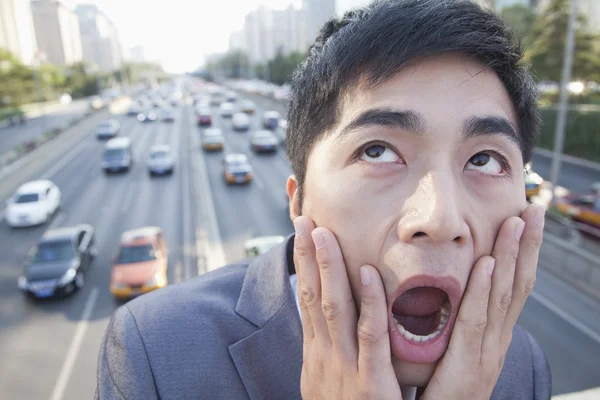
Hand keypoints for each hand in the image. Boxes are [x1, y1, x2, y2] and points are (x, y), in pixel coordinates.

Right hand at [293, 217, 402, 399]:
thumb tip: (324, 317)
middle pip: (313, 296)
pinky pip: (370, 337)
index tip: (301, 232)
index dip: (303, 264)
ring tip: (325, 234)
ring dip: (328, 269)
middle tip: (305, 220)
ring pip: (334, 308)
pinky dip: (369, 303)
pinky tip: (369, 274)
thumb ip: (329, 348)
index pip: (306, 299)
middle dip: (307, 257)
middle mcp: (324, 355)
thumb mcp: (328, 379)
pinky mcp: (370, 384)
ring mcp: (345, 368)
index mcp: (317, 353)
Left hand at [422, 203, 544, 398]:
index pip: (514, 287)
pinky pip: (475, 321)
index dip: (523, 254)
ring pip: (502, 296)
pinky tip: (488, 262)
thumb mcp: (456, 351)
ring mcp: (486, 353)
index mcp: (494, 336)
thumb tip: (454, 291)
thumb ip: (457, 323)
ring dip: (512, 256)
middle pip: (517, 285)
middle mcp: (497, 341)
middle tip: (533, 209)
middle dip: (526, 246)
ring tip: (516, 222)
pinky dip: (484, 289)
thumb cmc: (442, 390)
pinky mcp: (467, 365)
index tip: (525, 219)